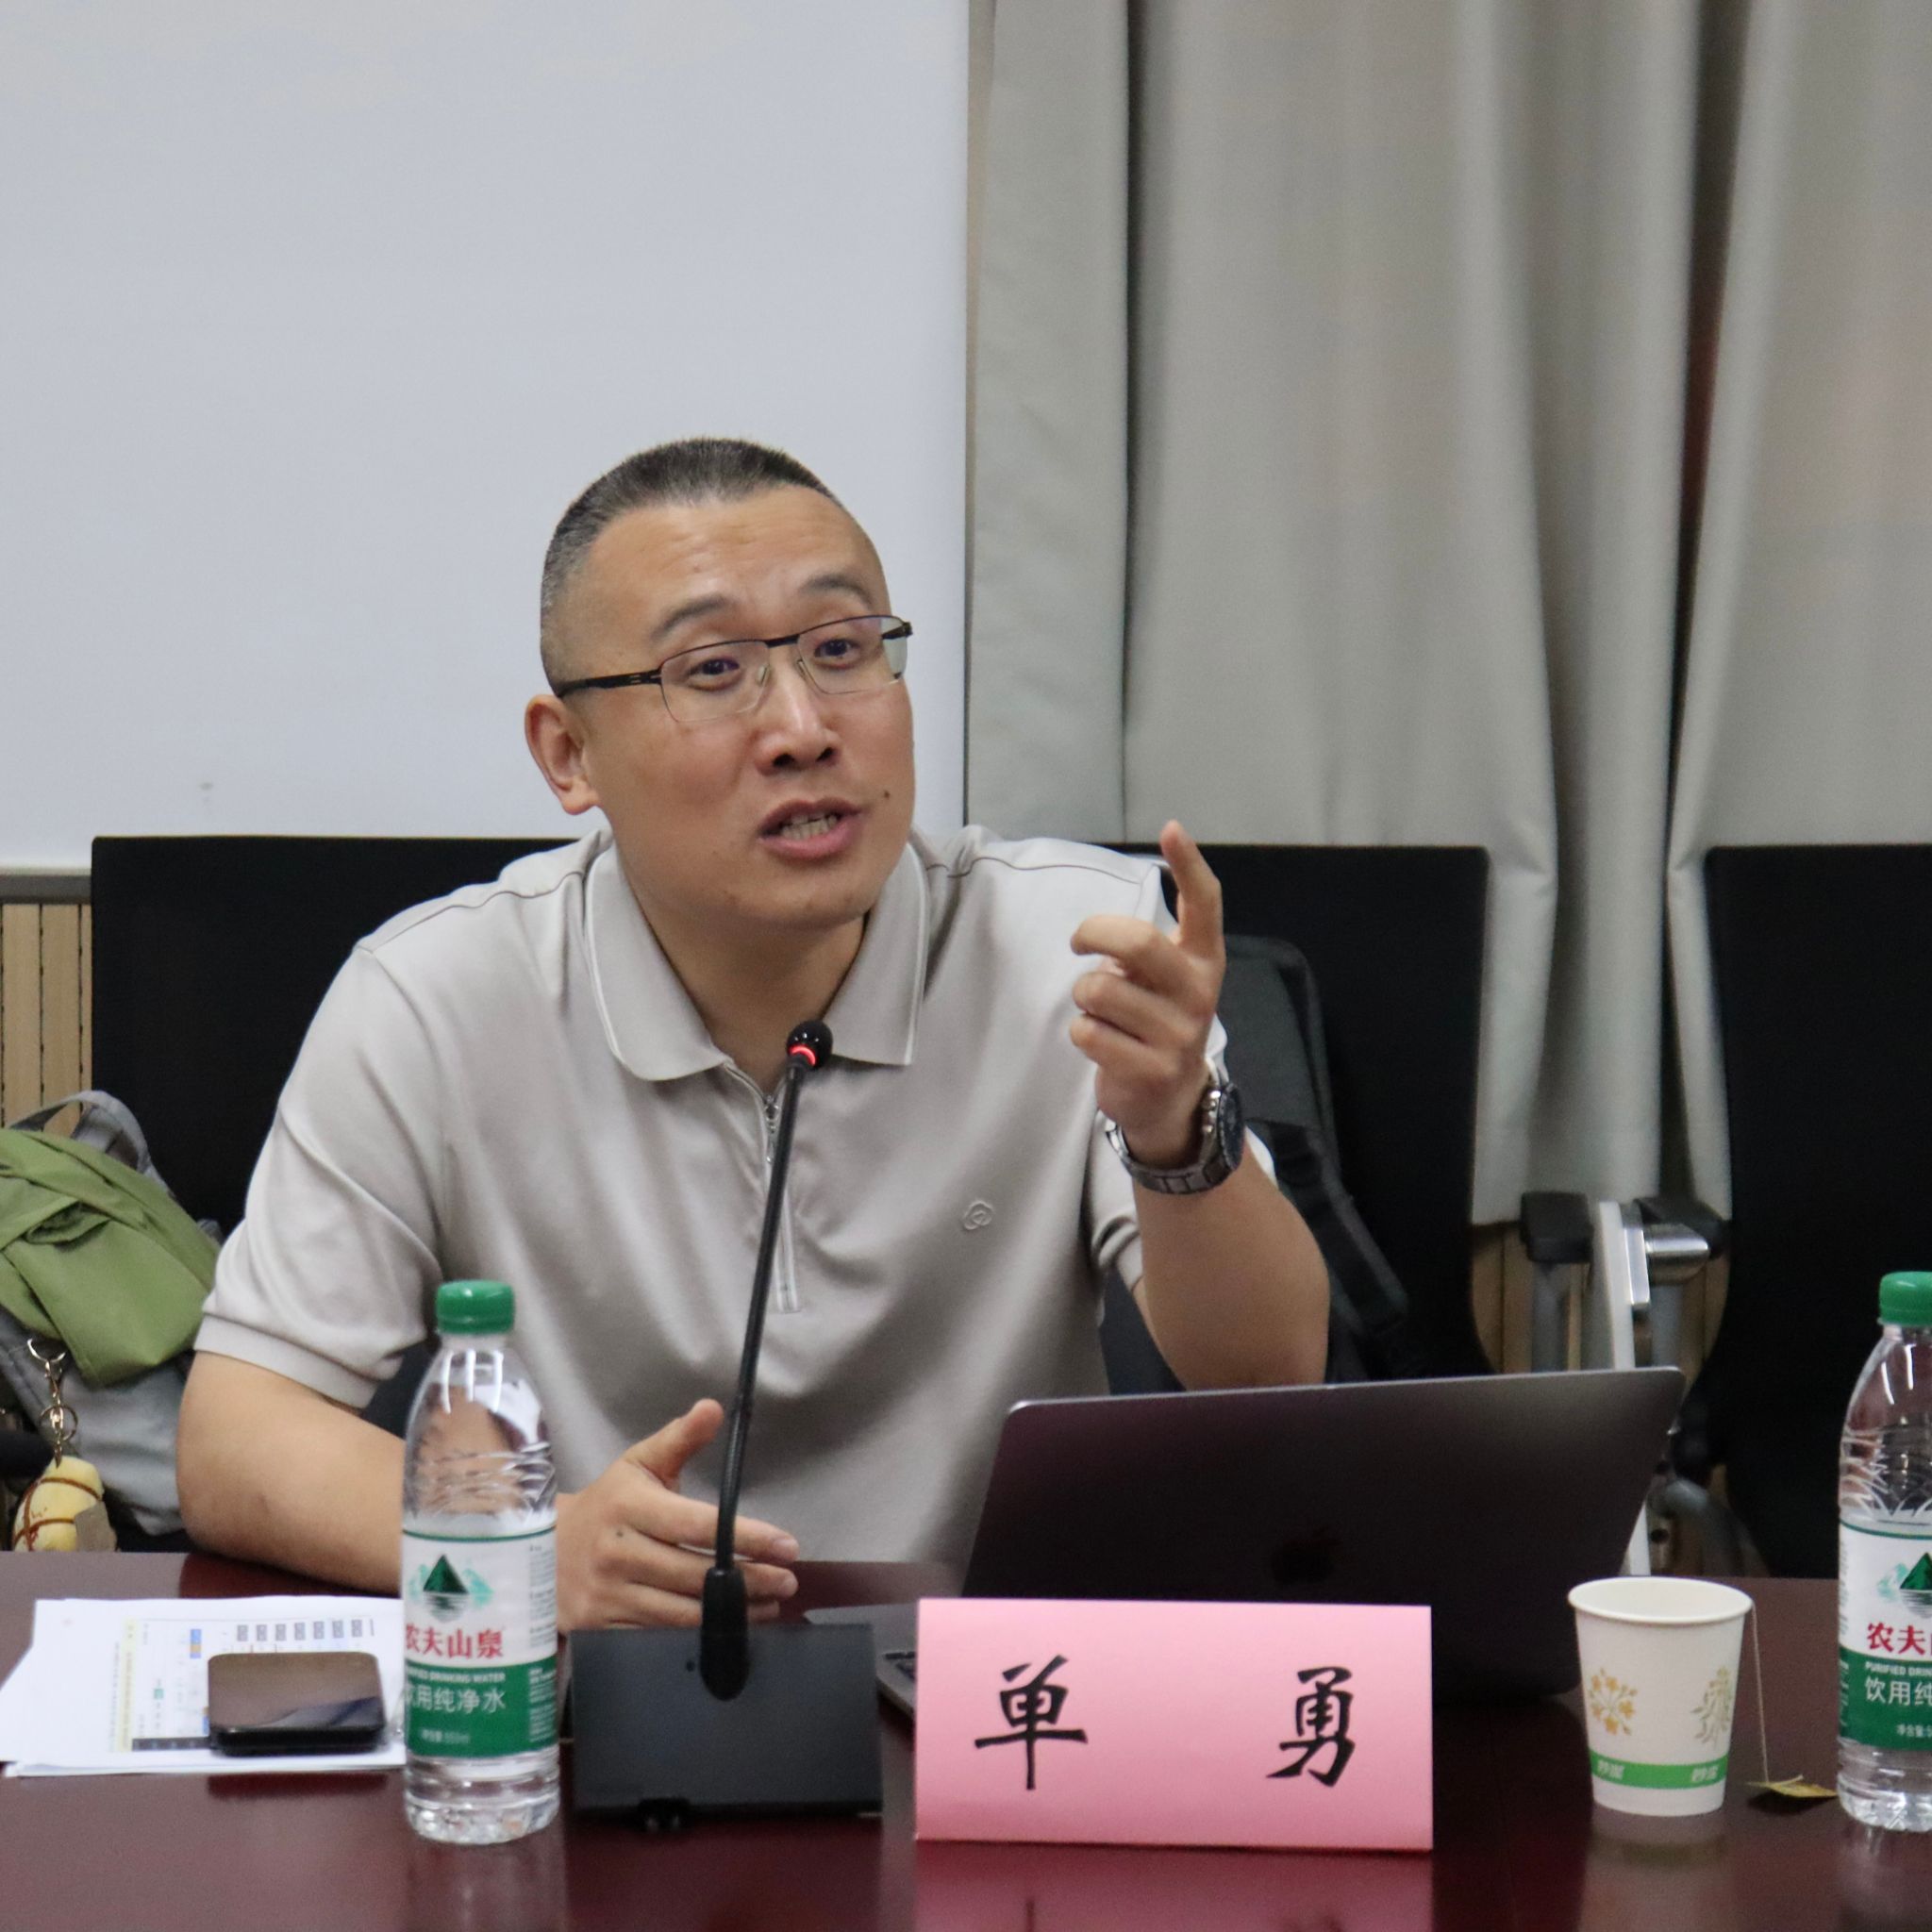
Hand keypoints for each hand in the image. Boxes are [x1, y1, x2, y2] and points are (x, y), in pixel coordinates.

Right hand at [554, 1398, 799, 1630]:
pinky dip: (698, 1636)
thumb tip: (713, 1407)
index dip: (746, 1537)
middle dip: (750, 1580)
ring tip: (771, 1605)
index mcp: (629, 1506)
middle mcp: (618, 1552)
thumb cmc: (607, 1503)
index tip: (787, 1545)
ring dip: (733, 1614)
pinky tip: (729, 1629)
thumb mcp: (638, 1464)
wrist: (543, 1550)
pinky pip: (658, 1636)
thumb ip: (679, 1439)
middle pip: (695, 1574)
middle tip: (788, 1581)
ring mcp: (608, 1594)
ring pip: (682, 1612)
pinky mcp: (602, 1627)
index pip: (698, 1526)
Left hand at [1069, 820, 1224, 1167]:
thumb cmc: (1155, 1022)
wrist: (1168, 1102)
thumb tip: (1100, 936)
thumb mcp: (1164, 981)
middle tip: (1078, 943)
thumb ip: (1145, 951)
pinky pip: (1087, 1032)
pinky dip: (1080, 1032)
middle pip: (1138, 941)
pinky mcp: (1151, 1069)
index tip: (1172, 829)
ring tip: (1098, 1010)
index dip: (1189, 865)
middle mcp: (1198, 993)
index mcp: (1204, 961)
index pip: (1205, 905)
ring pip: (1100, 990)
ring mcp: (1178, 1035)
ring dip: (1083, 996)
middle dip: (1093, 934)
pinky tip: (1100, 1042)